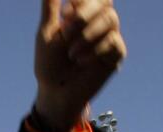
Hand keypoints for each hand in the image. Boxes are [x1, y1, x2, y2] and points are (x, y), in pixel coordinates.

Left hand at [34, 0, 126, 131]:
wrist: (56, 92)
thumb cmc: (50, 63)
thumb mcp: (46, 32)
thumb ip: (51, 7)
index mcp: (84, 12)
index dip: (82, 1)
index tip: (65, 15)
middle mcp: (99, 21)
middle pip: (105, 2)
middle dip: (83, 15)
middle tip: (66, 32)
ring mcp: (110, 36)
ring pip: (110, 19)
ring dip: (87, 35)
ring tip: (71, 54)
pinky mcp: (116, 54)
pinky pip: (113, 42)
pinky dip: (95, 51)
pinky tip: (81, 62)